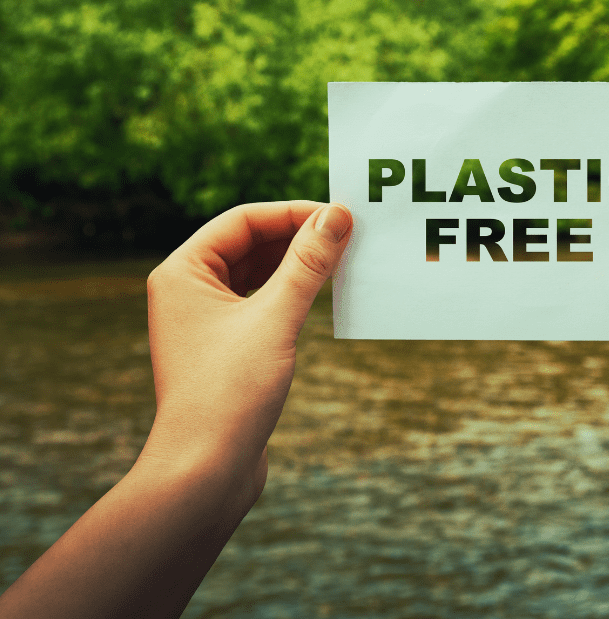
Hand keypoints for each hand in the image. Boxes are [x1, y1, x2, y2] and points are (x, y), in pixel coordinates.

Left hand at [140, 200, 352, 510]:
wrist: (204, 472)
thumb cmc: (229, 393)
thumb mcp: (276, 318)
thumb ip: (308, 263)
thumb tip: (337, 216)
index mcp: (183, 272)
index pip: (243, 221)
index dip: (293, 212)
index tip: (340, 214)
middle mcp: (188, 290)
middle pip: (250, 243)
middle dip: (298, 236)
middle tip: (349, 234)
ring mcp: (205, 320)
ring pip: (258, 273)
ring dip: (298, 264)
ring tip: (342, 259)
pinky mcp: (226, 347)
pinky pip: (262, 302)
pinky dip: (292, 293)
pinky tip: (324, 294)